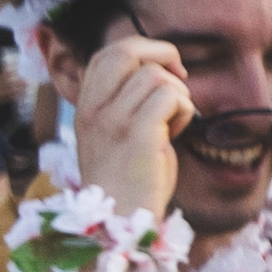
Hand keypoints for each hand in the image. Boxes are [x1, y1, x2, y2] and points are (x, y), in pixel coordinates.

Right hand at [66, 30, 188, 223]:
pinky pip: (172, 97)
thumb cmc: (130, 180)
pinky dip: (185, 110)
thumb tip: (162, 72)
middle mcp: (93, 109)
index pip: (106, 53)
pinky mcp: (138, 133)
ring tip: (172, 123)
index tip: (164, 72)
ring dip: (178, 94)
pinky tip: (177, 133)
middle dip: (163, 55)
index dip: (141, 50)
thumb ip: (129, 102)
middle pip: (126, 50)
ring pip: (157, 75)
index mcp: (86, 106)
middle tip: (179, 80)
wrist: (121, 221)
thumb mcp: (119, 133)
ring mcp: (113, 120)